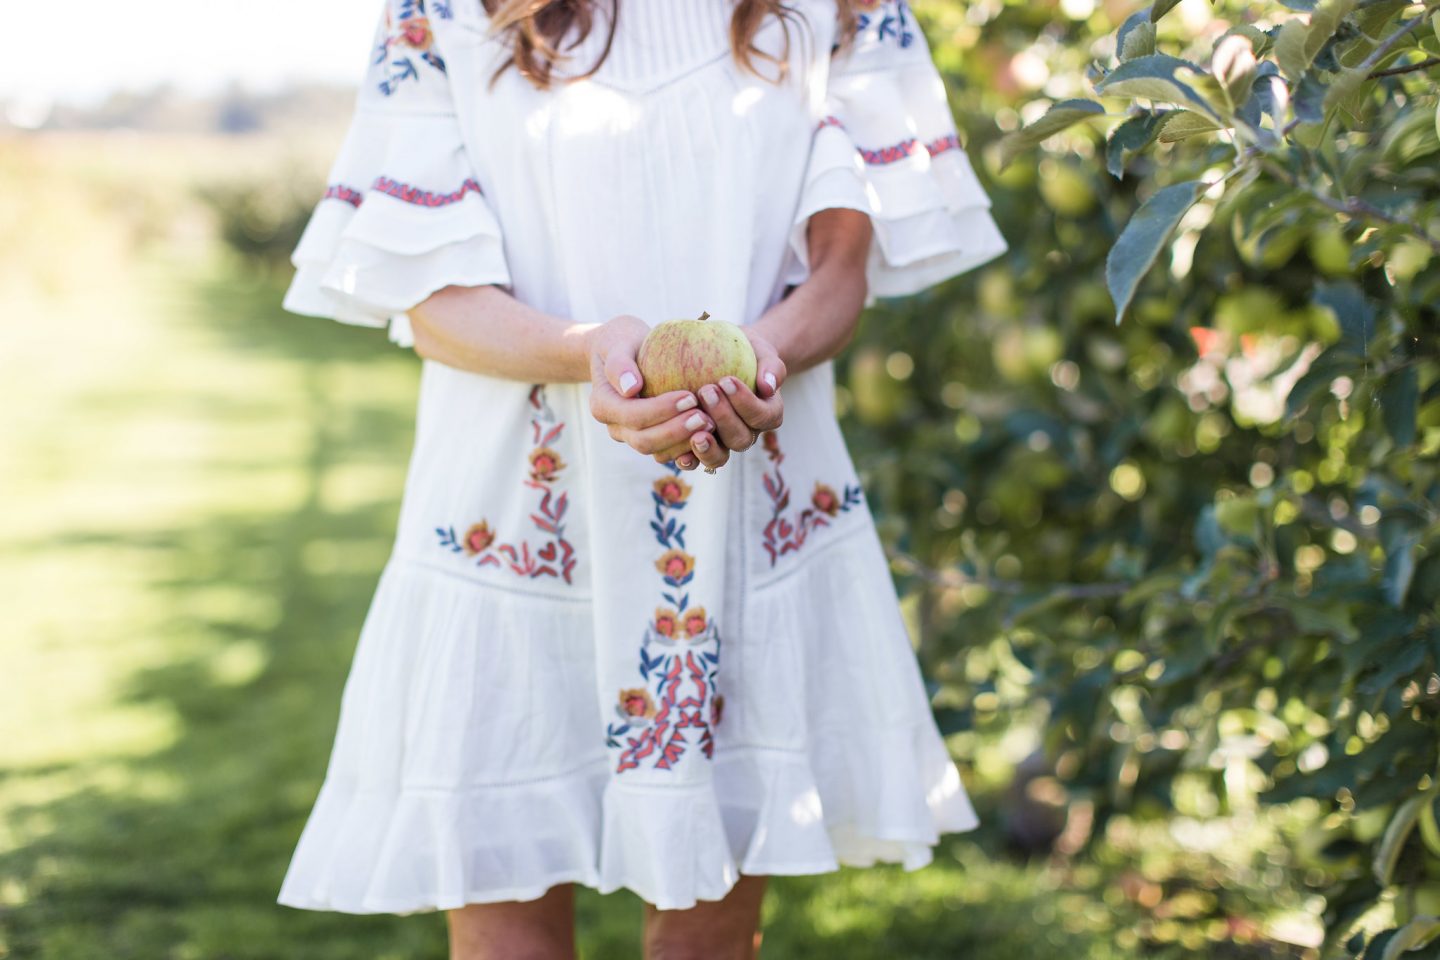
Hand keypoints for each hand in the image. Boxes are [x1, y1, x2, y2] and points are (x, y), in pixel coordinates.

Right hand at [586, 315, 712, 469]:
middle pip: (644, 441)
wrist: (625, 352)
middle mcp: (617, 428)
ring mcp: (634, 437)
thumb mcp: (617, 341)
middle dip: (676, 432)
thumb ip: (619, 363)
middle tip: (705, 417)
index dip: (661, 410)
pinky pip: (671, 454)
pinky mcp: (653, 441)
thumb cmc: (624, 341)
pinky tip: (712, 437)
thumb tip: (631, 388)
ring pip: (658, 453)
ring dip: (685, 444)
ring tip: (711, 425)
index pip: (632, 415)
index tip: (690, 396)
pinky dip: (690, 450)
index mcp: (604, 405)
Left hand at [688, 329, 785, 470]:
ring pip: (720, 457)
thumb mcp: (762, 351)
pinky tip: (675, 450)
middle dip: (724, 418)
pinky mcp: (702, 447)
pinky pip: (696, 460)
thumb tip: (768, 386)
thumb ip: (771, 367)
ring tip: (694, 432)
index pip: (763, 416)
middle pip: (741, 438)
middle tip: (706, 391)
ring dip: (707, 447)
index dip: (746, 403)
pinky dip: (688, 459)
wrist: (725, 357)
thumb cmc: (747, 352)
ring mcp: (724, 444)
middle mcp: (747, 433)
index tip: (726, 380)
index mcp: (767, 414)